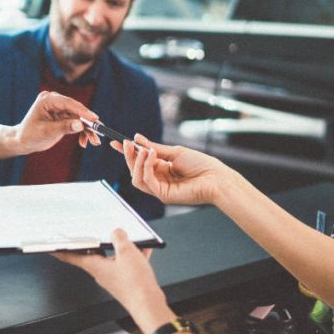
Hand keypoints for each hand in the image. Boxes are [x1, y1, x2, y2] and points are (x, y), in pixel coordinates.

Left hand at [16, 91, 99, 153]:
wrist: (23, 141)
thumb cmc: (30, 135)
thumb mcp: (46, 132)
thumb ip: (64, 127)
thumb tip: (81, 125)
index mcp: (48, 100)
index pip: (69, 103)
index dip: (83, 111)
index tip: (95, 119)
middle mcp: (55, 101)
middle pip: (77, 110)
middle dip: (88, 123)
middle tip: (99, 132)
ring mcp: (60, 108)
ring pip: (79, 117)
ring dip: (87, 130)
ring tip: (94, 142)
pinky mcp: (63, 116)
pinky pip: (76, 122)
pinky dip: (82, 132)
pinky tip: (84, 142)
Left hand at [53, 228, 172, 333]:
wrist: (149, 304)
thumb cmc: (135, 285)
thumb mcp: (127, 252)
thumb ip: (120, 239)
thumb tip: (116, 232)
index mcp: (96, 266)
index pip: (72, 257)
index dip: (62, 251)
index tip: (52, 248)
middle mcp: (102, 273)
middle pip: (94, 255)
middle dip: (96, 243)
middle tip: (94, 232)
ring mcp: (114, 278)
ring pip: (114, 258)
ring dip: (120, 248)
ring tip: (129, 238)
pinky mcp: (126, 282)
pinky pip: (127, 265)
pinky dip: (133, 256)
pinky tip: (143, 249)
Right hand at [113, 134, 230, 206]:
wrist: (216, 178)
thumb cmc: (201, 165)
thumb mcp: (174, 152)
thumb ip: (154, 148)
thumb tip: (137, 138)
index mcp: (162, 169)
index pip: (139, 161)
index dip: (127, 153)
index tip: (117, 142)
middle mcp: (159, 180)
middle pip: (135, 170)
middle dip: (129, 156)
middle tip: (126, 143)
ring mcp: (160, 189)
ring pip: (137, 178)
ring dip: (137, 162)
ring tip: (143, 150)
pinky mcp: (163, 195)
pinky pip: (147, 181)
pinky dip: (146, 167)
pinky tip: (151, 156)